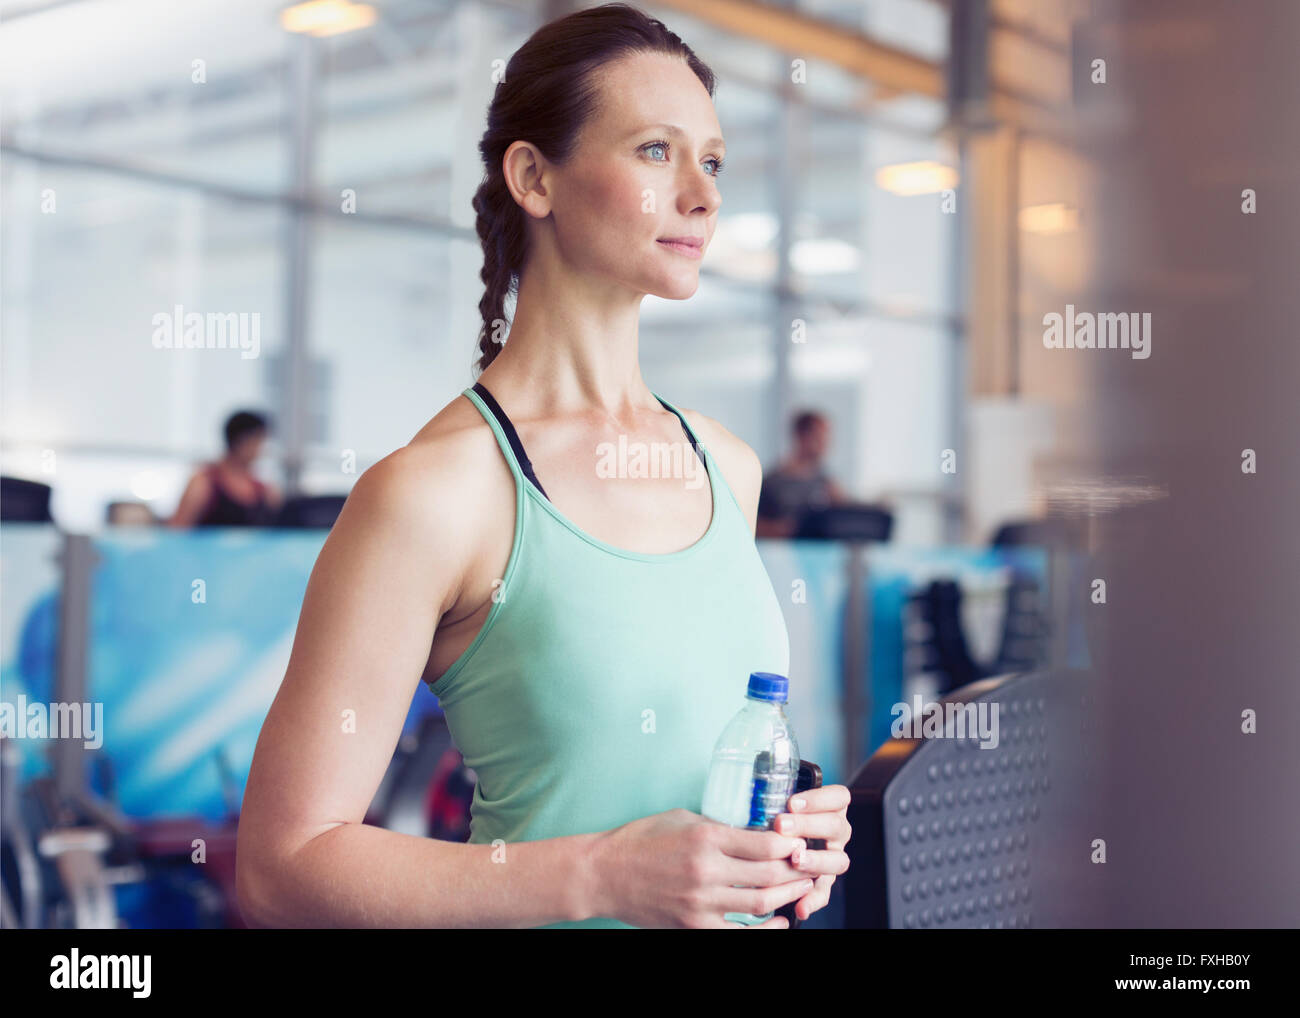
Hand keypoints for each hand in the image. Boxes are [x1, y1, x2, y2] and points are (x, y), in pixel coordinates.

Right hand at [592, 807, 814, 928]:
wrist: (604, 874)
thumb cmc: (640, 840)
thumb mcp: (682, 818)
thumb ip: (719, 827)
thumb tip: (754, 832)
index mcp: (705, 837)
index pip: (764, 843)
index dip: (790, 844)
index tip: (800, 842)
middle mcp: (706, 871)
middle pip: (768, 874)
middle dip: (796, 870)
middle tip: (810, 864)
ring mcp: (700, 903)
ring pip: (760, 904)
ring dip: (787, 896)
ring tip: (801, 887)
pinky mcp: (693, 926)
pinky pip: (740, 934)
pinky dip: (765, 930)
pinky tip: (779, 921)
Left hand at [772, 784, 851, 921]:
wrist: (774, 841)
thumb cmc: (775, 814)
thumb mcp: (778, 802)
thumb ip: (775, 800)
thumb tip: (753, 795)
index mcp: (831, 808)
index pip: (839, 797)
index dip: (819, 798)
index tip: (792, 802)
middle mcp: (836, 833)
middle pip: (836, 826)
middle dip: (808, 825)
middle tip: (782, 825)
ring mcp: (832, 857)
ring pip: (838, 860)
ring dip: (817, 860)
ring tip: (795, 860)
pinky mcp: (823, 882)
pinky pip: (824, 893)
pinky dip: (813, 900)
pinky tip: (800, 907)